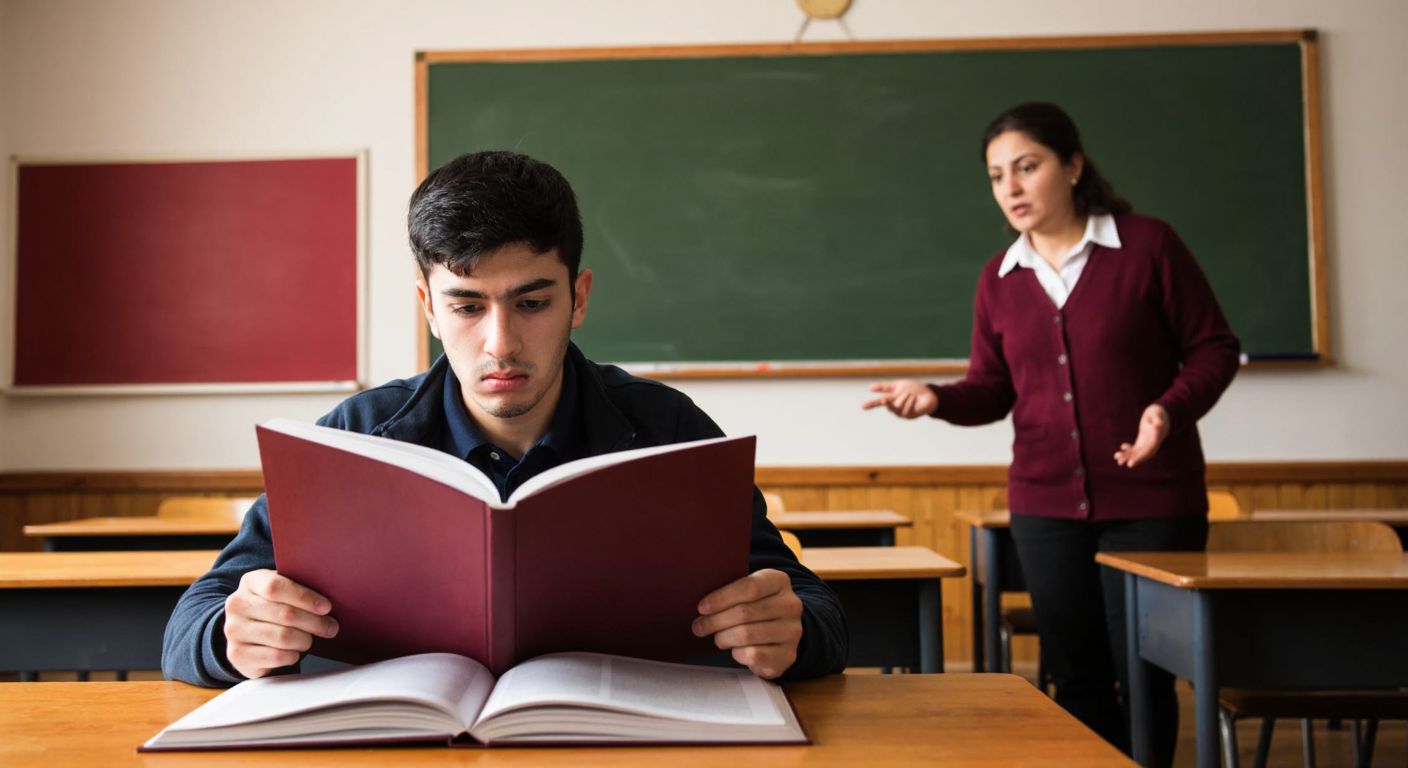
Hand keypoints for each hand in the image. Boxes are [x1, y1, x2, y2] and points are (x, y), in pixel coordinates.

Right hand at [223, 569, 338, 678]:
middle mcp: (237, 605)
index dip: (305, 597)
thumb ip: (299, 588)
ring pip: (283, 637)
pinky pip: (276, 657)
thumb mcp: (282, 591)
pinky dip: (292, 655)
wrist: (245, 632)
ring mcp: (234, 631)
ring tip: (310, 639)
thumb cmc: (273, 607)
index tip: (326, 607)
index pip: (276, 587)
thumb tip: (328, 601)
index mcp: (250, 582)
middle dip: (315, 622)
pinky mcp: (237, 655)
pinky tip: (295, 652)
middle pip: (285, 614)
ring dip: (305, 640)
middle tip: (331, 627)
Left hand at [692, 569, 802, 678]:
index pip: (750, 587)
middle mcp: (791, 605)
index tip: (701, 607)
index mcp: (780, 581)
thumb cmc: (757, 607)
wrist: (782, 631)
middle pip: (744, 613)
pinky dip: (737, 653)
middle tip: (699, 626)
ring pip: (746, 635)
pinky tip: (735, 650)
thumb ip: (732, 590)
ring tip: (716, 638)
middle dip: (715, 621)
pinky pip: (753, 655)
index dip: (722, 598)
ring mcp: (792, 631)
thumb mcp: (750, 591)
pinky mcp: (788, 655)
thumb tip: (702, 605)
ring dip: (723, 638)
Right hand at [862, 379, 937, 418]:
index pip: (879, 402)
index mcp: (892, 399)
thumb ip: (885, 387)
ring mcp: (902, 412)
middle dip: (887, 402)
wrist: (929, 394)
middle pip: (887, 406)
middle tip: (885, 399)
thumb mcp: (898, 385)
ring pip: (897, 407)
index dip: (871, 404)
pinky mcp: (910, 415)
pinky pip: (906, 409)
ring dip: (903, 398)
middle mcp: (895, 407)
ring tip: (910, 394)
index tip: (862, 407)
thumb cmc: (914, 389)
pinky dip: (910, 402)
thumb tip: (869, 387)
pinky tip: (913, 398)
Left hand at [1114, 403, 1170, 467]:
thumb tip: (1159, 424)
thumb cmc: (1156, 412)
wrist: (1159, 414)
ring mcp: (1147, 444)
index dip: (1139, 458)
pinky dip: (1127, 451)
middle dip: (1131, 459)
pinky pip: (1135, 449)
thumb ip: (1157, 419)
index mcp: (1156, 439)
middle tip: (1119, 463)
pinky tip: (1121, 449)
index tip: (1130, 463)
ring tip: (1116, 458)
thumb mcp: (1157, 414)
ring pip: (1137, 453)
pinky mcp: (1142, 442)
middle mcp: (1152, 444)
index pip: (1148, 451)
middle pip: (1142, 455)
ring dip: (1127, 456)